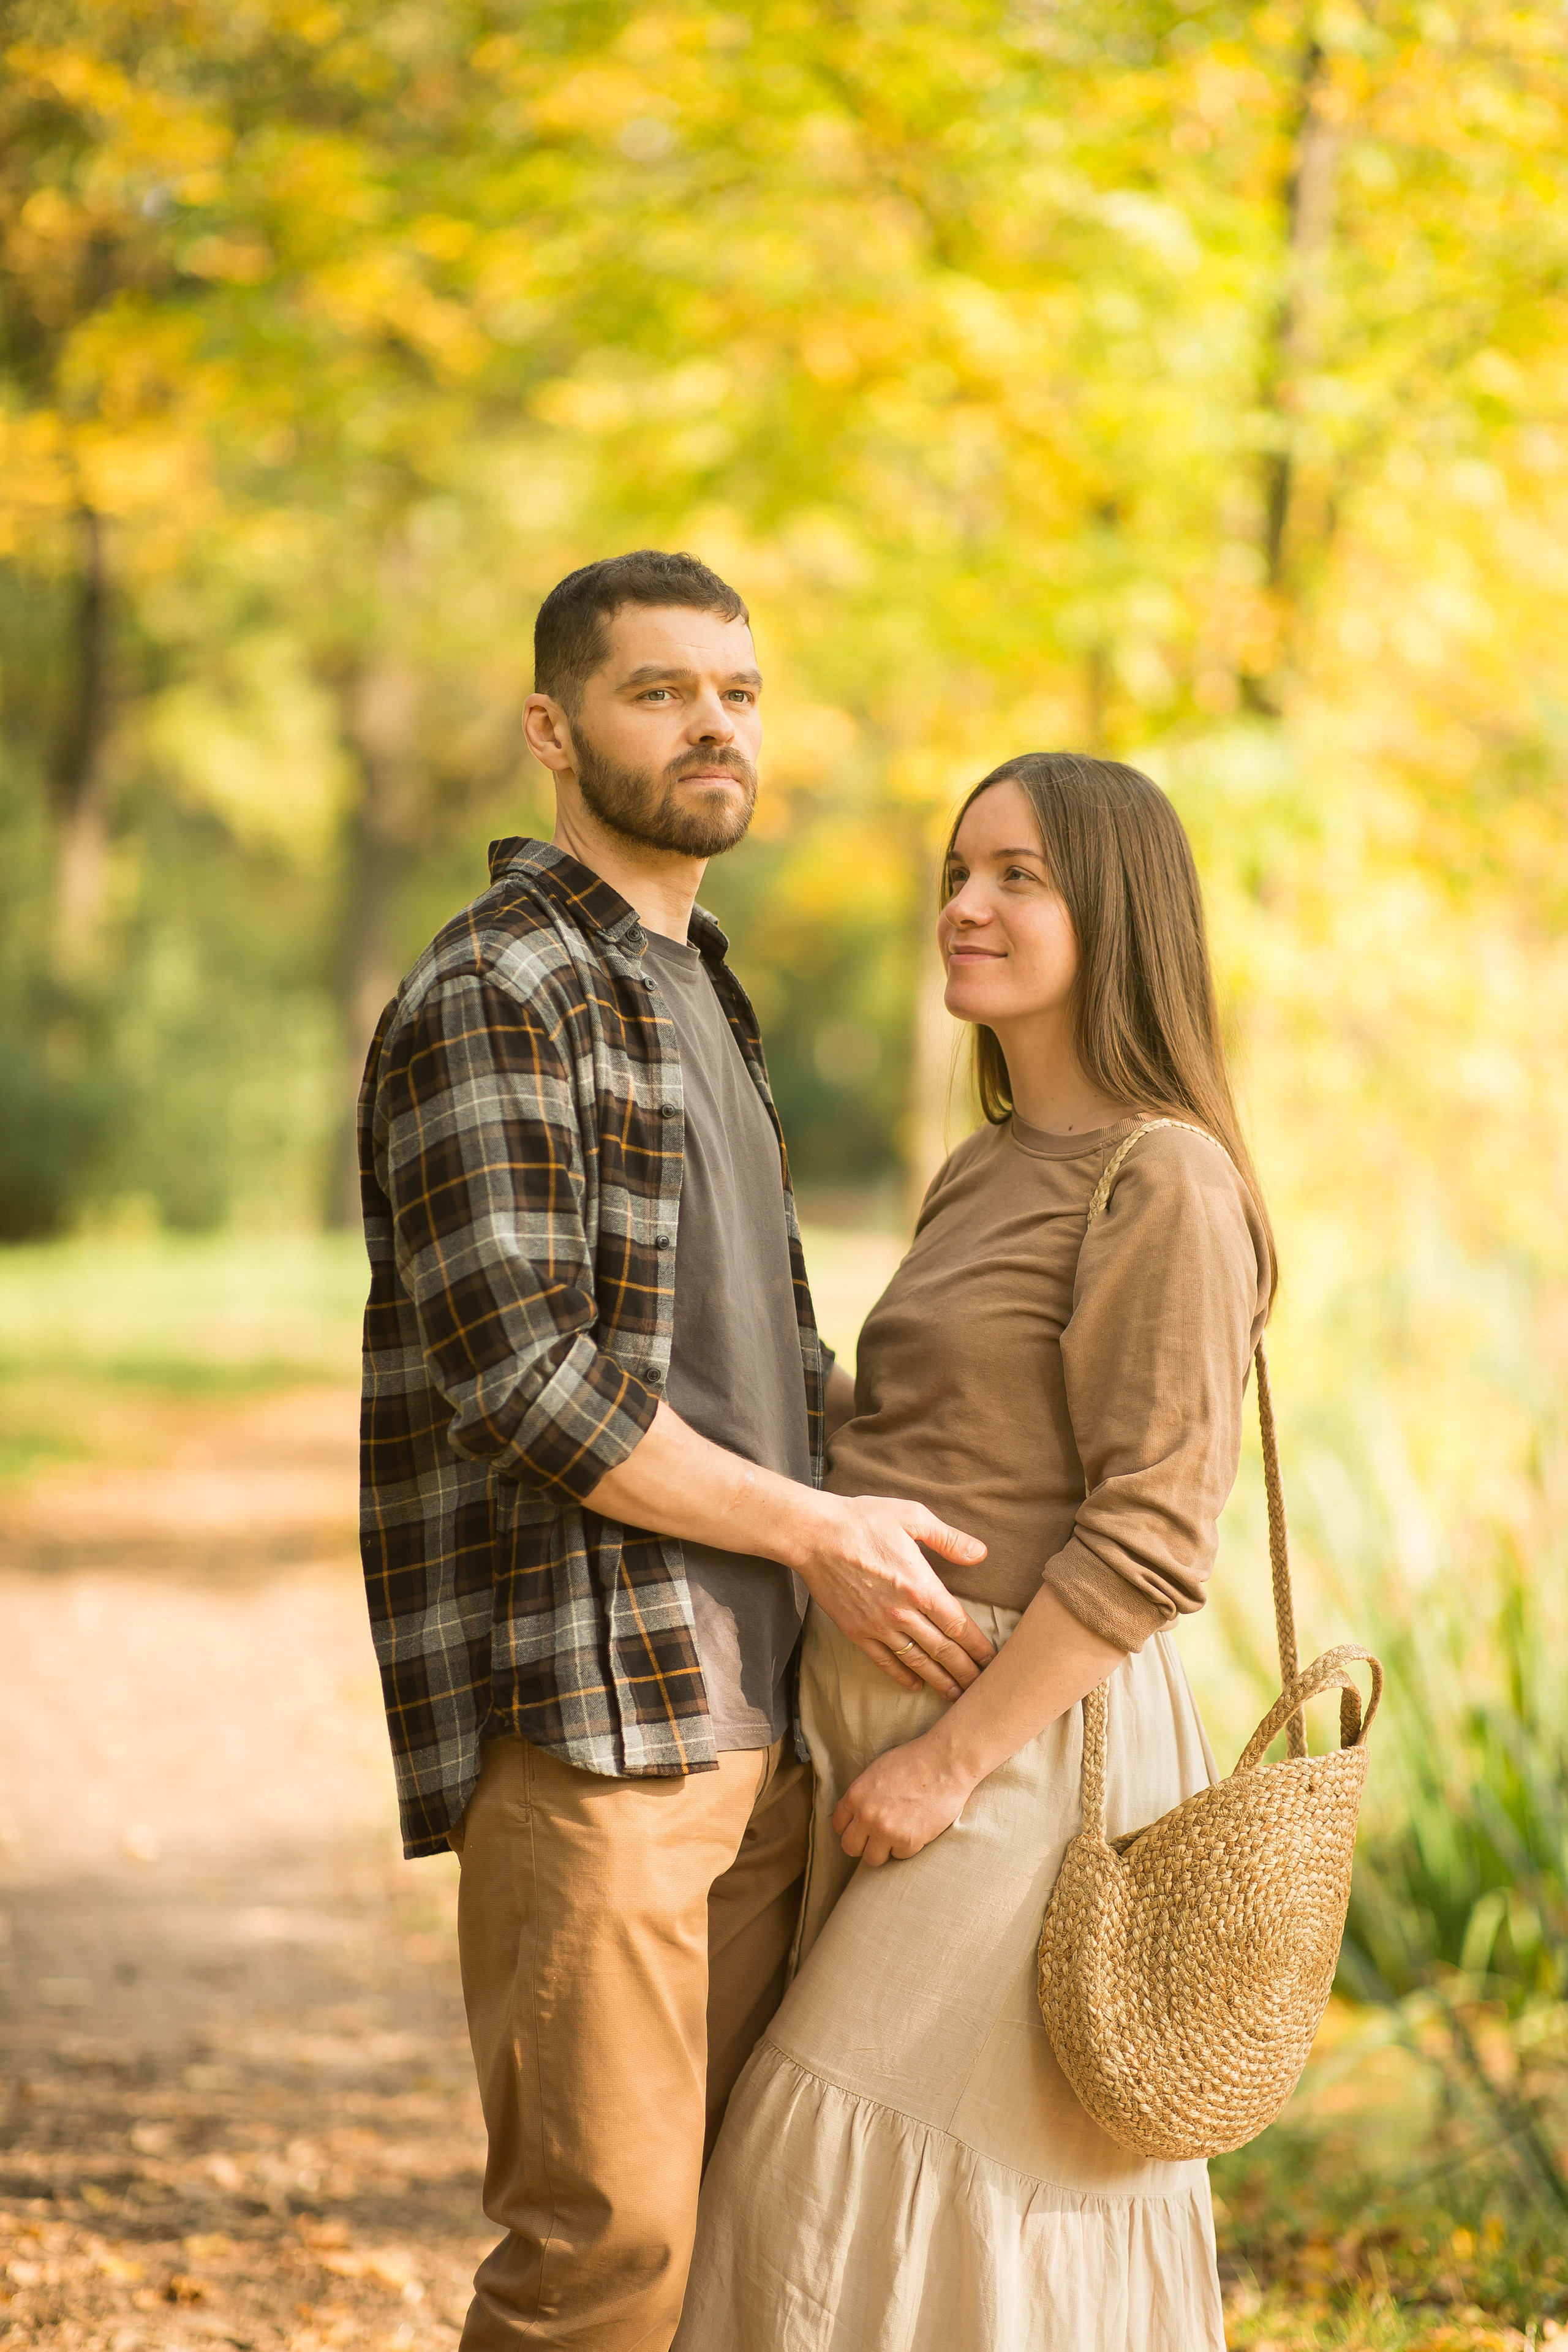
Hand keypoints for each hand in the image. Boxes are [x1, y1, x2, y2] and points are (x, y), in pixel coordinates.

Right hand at [792, 1493, 993, 1697]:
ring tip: (957, 1695)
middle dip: (965, 1671)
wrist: (814, 1534)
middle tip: (982, 1687)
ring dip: (939, 1680)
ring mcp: (877, 1625)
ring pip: (916, 1661)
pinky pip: (884, 1660)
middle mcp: (901, 1612)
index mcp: (920, 1585)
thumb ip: (949, 1539)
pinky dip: (901, 1676)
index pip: (958, 1624)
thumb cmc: (864, 1520)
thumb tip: (981, 1554)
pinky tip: (915, 1685)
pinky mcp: (856, 1631)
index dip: (977, 1646)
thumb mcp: (912, 1516)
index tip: (992, 1660)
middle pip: (942, 1649)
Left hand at [832, 1733, 976, 1864]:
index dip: (851, 1828)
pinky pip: (900, 1856)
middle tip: (879, 1837)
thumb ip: (862, 1795)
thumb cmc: (913, 1761)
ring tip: (898, 1834)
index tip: (862, 1829)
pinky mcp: (908, 1841)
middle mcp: (866, 1815)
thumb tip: (855, 1813)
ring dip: (884, 1850)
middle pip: (850, 1847)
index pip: (838, 1825)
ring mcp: (886, 1830)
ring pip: (872, 1859)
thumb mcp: (876, 1771)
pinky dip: (908, 1846)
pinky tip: (917, 1828)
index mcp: (855, 1795)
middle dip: (863, 1844)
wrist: (944, 1762)